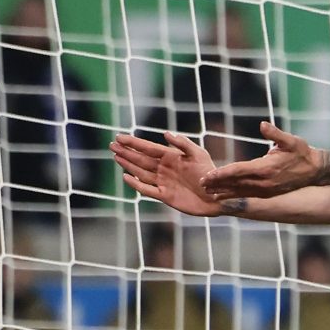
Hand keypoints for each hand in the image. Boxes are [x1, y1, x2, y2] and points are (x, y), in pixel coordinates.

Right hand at [111, 130, 226, 216]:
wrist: (217, 196)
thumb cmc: (210, 173)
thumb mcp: (199, 154)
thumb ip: (183, 144)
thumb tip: (166, 133)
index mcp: (172, 157)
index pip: (148, 148)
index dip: (134, 142)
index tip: (120, 137)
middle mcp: (165, 169)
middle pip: (141, 159)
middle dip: (127, 152)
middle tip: (112, 145)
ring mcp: (163, 182)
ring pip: (141, 172)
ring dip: (128, 164)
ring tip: (116, 156)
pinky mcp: (165, 195)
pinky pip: (146, 189)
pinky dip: (136, 184)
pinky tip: (126, 176)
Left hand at [198, 121, 323, 199]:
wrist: (316, 170)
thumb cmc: (303, 152)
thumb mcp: (291, 140)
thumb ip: (275, 133)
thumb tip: (263, 125)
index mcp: (266, 168)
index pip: (238, 171)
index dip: (221, 174)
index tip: (207, 175)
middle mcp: (264, 182)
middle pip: (235, 183)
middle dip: (218, 184)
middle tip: (201, 184)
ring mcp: (266, 190)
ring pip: (240, 191)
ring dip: (224, 191)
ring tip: (208, 192)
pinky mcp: (268, 193)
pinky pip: (248, 195)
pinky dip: (234, 196)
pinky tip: (224, 196)